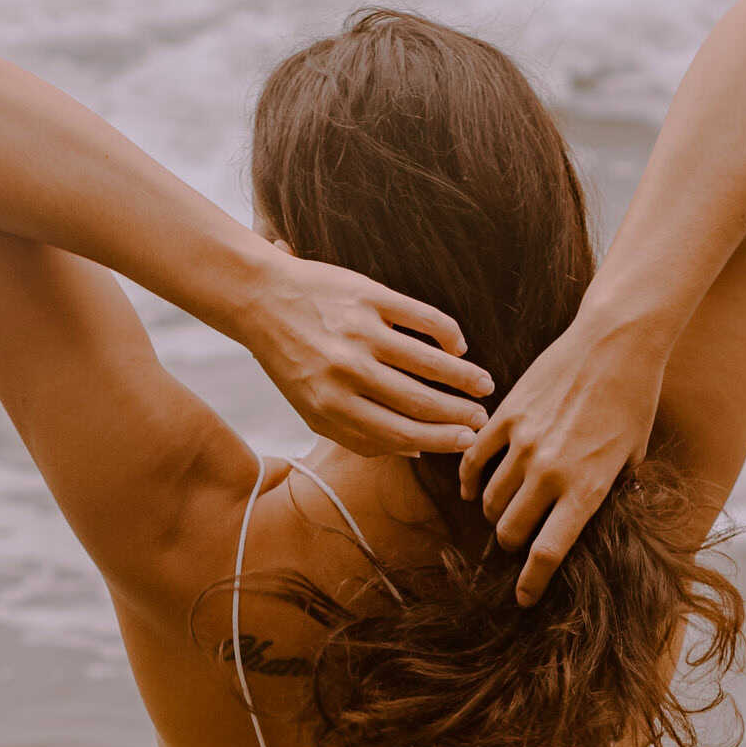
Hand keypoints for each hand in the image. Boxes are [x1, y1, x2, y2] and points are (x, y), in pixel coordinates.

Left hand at [246, 242, 495, 457]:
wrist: (262, 299)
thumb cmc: (291, 360)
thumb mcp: (312, 408)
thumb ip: (358, 435)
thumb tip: (414, 450)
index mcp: (331, 406)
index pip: (400, 433)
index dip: (441, 440)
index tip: (467, 442)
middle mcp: (347, 371)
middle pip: (419, 401)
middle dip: (460, 415)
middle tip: (483, 418)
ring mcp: (360, 332)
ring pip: (429, 362)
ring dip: (464, 377)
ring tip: (484, 385)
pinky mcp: (369, 296)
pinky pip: (422, 319)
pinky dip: (447, 335)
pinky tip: (458, 346)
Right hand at [458, 309, 670, 605]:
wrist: (616, 344)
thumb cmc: (634, 400)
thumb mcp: (633, 457)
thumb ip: (610, 493)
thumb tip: (593, 522)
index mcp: (586, 488)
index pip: (547, 554)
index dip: (532, 584)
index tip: (524, 598)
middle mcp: (550, 471)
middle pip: (512, 531)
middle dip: (513, 546)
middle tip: (519, 545)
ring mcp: (524, 442)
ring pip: (491, 500)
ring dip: (496, 514)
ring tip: (504, 514)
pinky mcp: (507, 415)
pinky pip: (474, 458)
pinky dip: (471, 480)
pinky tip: (475, 490)